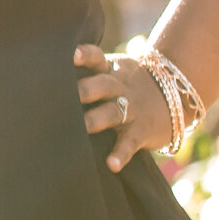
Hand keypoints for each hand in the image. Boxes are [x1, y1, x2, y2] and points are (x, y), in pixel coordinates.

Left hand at [74, 44, 173, 171]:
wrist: (176, 96)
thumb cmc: (128, 85)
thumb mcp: (114, 71)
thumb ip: (87, 73)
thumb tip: (42, 75)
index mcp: (110, 70)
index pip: (97, 58)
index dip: (86, 55)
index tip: (72, 54)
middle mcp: (120, 88)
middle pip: (103, 85)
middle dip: (86, 89)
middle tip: (67, 95)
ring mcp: (131, 110)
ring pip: (113, 112)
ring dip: (97, 119)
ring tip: (82, 127)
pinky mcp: (141, 132)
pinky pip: (130, 143)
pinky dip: (121, 154)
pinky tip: (112, 165)